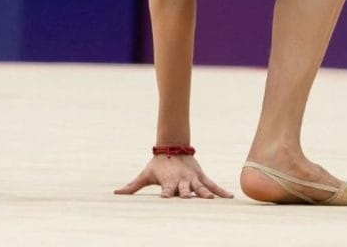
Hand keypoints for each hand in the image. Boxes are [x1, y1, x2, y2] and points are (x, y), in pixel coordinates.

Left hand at [115, 154, 232, 198]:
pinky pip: (212, 184)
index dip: (166, 194)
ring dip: (205, 194)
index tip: (166, 198)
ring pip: (200, 187)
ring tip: (211, 200)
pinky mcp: (201, 177)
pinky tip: (229, 197)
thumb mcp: (145, 174)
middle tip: (189, 199)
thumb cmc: (157, 165)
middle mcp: (182, 181)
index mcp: (168, 182)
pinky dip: (221, 191)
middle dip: (187, 194)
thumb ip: (132, 186)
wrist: (172, 147)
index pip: (167, 190)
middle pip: (185, 189)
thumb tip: (116, 193)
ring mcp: (193, 179)